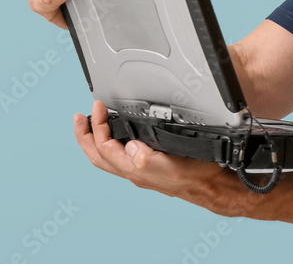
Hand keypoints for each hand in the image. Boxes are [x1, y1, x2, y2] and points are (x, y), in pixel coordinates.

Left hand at [74, 101, 242, 214]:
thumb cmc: (196, 177)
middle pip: (98, 156)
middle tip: (80, 117)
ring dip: (96, 140)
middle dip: (85, 136)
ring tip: (92, 126)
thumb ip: (147, 159)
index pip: (104, 148)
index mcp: (134, 169)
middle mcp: (134, 171)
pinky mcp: (150, 167)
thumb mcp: (172, 166)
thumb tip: (130, 146)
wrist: (212, 186)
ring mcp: (141, 170)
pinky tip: (120, 137)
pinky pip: (121, 156)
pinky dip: (112, 144)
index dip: (97, 126)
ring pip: (108, 157)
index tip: (99, 107)